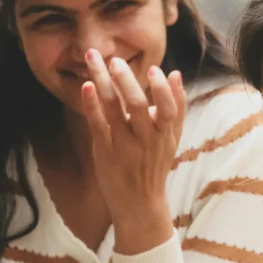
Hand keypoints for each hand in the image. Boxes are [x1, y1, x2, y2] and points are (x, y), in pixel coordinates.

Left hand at [81, 49, 184, 254]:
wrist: (139, 204)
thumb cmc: (155, 164)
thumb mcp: (173, 138)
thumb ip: (177, 107)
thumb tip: (176, 74)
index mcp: (164, 134)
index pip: (168, 110)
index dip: (162, 90)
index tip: (153, 69)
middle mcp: (145, 140)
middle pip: (137, 106)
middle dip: (126, 80)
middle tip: (115, 60)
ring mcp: (123, 146)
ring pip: (113, 109)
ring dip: (103, 82)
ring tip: (93, 59)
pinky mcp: (104, 151)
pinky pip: (97, 125)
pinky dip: (91, 105)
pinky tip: (85, 86)